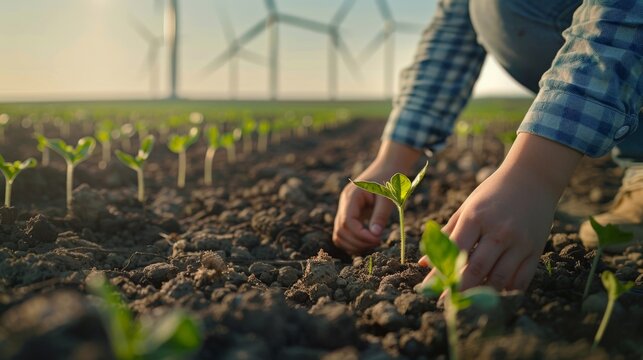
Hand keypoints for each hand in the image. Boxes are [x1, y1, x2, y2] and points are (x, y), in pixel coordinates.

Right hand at [333, 140, 420, 253]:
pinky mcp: (349, 215)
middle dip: (357, 241)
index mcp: (352, 196)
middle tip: (377, 242)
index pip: (347, 222)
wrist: (386, 168)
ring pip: (338, 234)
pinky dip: (352, 241)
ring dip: (353, 244)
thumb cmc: (389, 181)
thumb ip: (380, 216)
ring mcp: (344, 209)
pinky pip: (344, 233)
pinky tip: (367, 241)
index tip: (376, 239)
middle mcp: (344, 203)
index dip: (360, 235)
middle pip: (340, 230)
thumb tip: (375, 236)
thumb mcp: (387, 198)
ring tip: (372, 243)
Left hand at [420, 133, 581, 290]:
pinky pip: (521, 278)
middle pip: (476, 268)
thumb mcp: (466, 207)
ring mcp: (519, 242)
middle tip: (445, 304)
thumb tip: (424, 262)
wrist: (533, 179)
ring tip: (467, 304)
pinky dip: (507, 291)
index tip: (427, 289)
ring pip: (499, 277)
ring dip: (482, 294)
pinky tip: (494, 298)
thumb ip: (446, 234)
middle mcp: (498, 231)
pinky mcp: (535, 249)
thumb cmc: (492, 193)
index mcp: (475, 217)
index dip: (440, 273)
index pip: (453, 251)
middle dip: (458, 289)